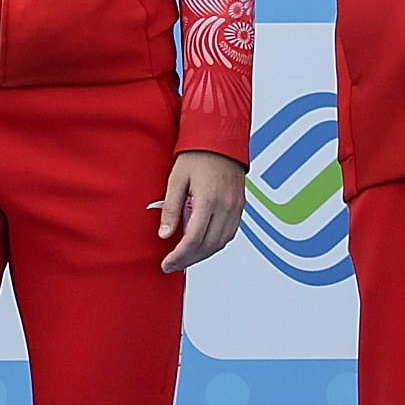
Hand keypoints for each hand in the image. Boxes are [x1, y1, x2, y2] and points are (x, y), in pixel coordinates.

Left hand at [153, 150, 245, 272]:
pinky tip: (202, 245)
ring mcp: (236, 207)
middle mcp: (226, 206)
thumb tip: (165, 235)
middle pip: (208, 245)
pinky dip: (215, 244)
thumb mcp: (176, 180)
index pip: (194, 239)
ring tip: (185, 258)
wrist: (220, 139)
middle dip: (189, 260)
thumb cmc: (196, 156)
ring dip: (203, 255)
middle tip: (172, 266)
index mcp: (208, 200)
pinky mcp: (240, 206)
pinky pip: (230, 233)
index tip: (166, 264)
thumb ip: (170, 209)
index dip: (179, 256)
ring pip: (221, 243)